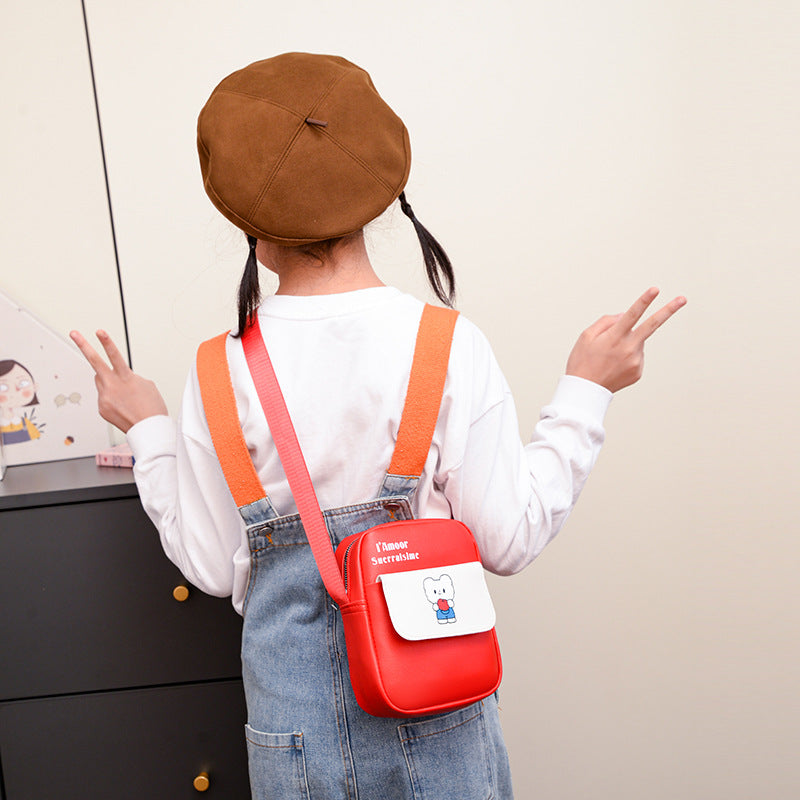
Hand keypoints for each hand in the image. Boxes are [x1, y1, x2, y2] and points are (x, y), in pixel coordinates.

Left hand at [69, 329, 167, 432]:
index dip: (106, 342)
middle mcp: (112, 386)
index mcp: (126, 378)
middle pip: (95, 362)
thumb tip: (119, 377)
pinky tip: (123, 406)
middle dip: (84, 345)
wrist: (149, 430)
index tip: (99, 331)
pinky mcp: (101, 408)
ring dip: (108, 381)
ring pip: (100, 381)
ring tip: (125, 395)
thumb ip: (130, 377)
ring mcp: (104, 397)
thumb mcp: (147, 385)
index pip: (114, 356)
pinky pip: (103, 396)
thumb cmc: (152, 408)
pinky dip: (111, 398)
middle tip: (74, 333)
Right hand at [565, 287, 686, 392]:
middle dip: (668, 310)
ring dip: (629, 342)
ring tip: (609, 357)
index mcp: (614, 337)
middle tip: (683, 299)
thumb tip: (624, 315)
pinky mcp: (638, 371)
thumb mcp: (586, 336)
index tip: (655, 289)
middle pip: (652, 325)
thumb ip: (606, 321)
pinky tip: (614, 365)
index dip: (644, 301)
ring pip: (638, 342)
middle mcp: (628, 348)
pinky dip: (628, 356)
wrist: (585, 391)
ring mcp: (635, 361)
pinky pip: (637, 356)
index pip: (632, 314)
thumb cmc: (582, 361)